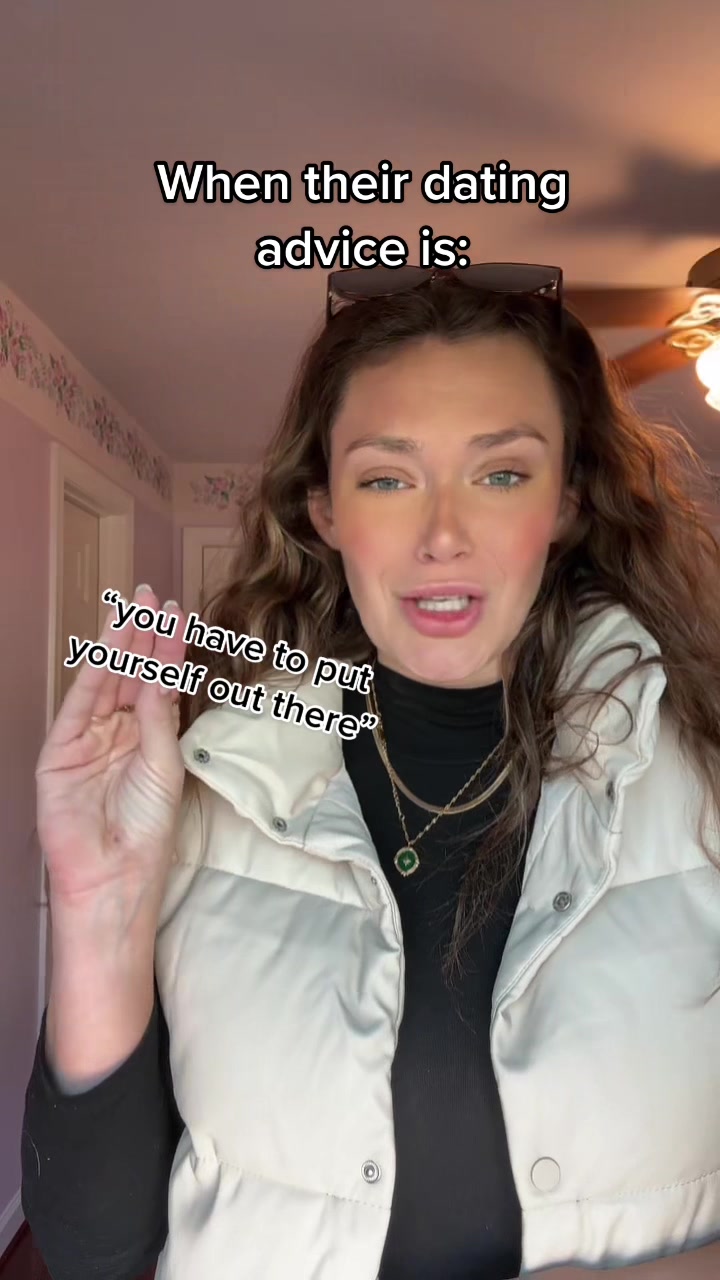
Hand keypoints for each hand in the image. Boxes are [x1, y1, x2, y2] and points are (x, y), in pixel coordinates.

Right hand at [36, 585, 187, 909]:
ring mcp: (87, 738)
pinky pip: (83, 700)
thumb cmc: (146, 829)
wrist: (115, 874)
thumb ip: (160, 717)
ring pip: (107, 681)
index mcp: (146, 739)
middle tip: (156, 597)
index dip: (168, 651)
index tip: (181, 616)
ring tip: (138, 608)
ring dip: (122, 644)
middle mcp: (117, 733)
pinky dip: (97, 670)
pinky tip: (113, 643)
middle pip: (132, 676)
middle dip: (144, 636)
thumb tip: (163, 672)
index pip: (158, 685)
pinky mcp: (61, 748)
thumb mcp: (164, 765)